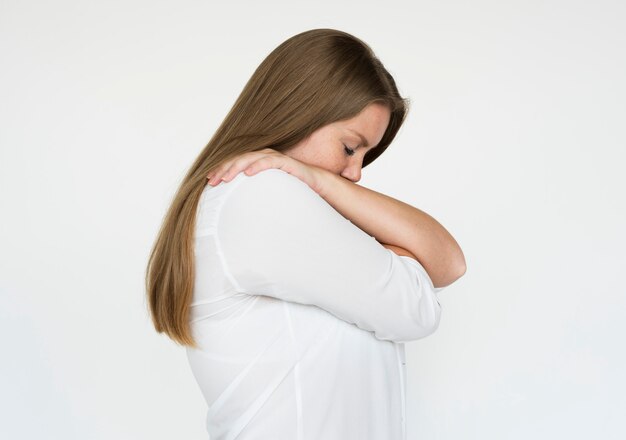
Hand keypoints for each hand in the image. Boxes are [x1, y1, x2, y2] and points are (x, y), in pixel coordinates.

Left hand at [206, 148, 325, 193]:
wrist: (315, 183)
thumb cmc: (291, 187)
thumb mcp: (267, 190)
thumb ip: (254, 191)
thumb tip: (236, 204)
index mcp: (257, 161)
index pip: (235, 163)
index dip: (222, 170)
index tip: (210, 181)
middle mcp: (264, 156)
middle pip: (239, 159)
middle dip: (224, 169)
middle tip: (213, 181)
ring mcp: (275, 158)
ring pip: (251, 158)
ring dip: (237, 167)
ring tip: (227, 178)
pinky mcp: (286, 162)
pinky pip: (270, 161)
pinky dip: (258, 165)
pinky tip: (249, 173)